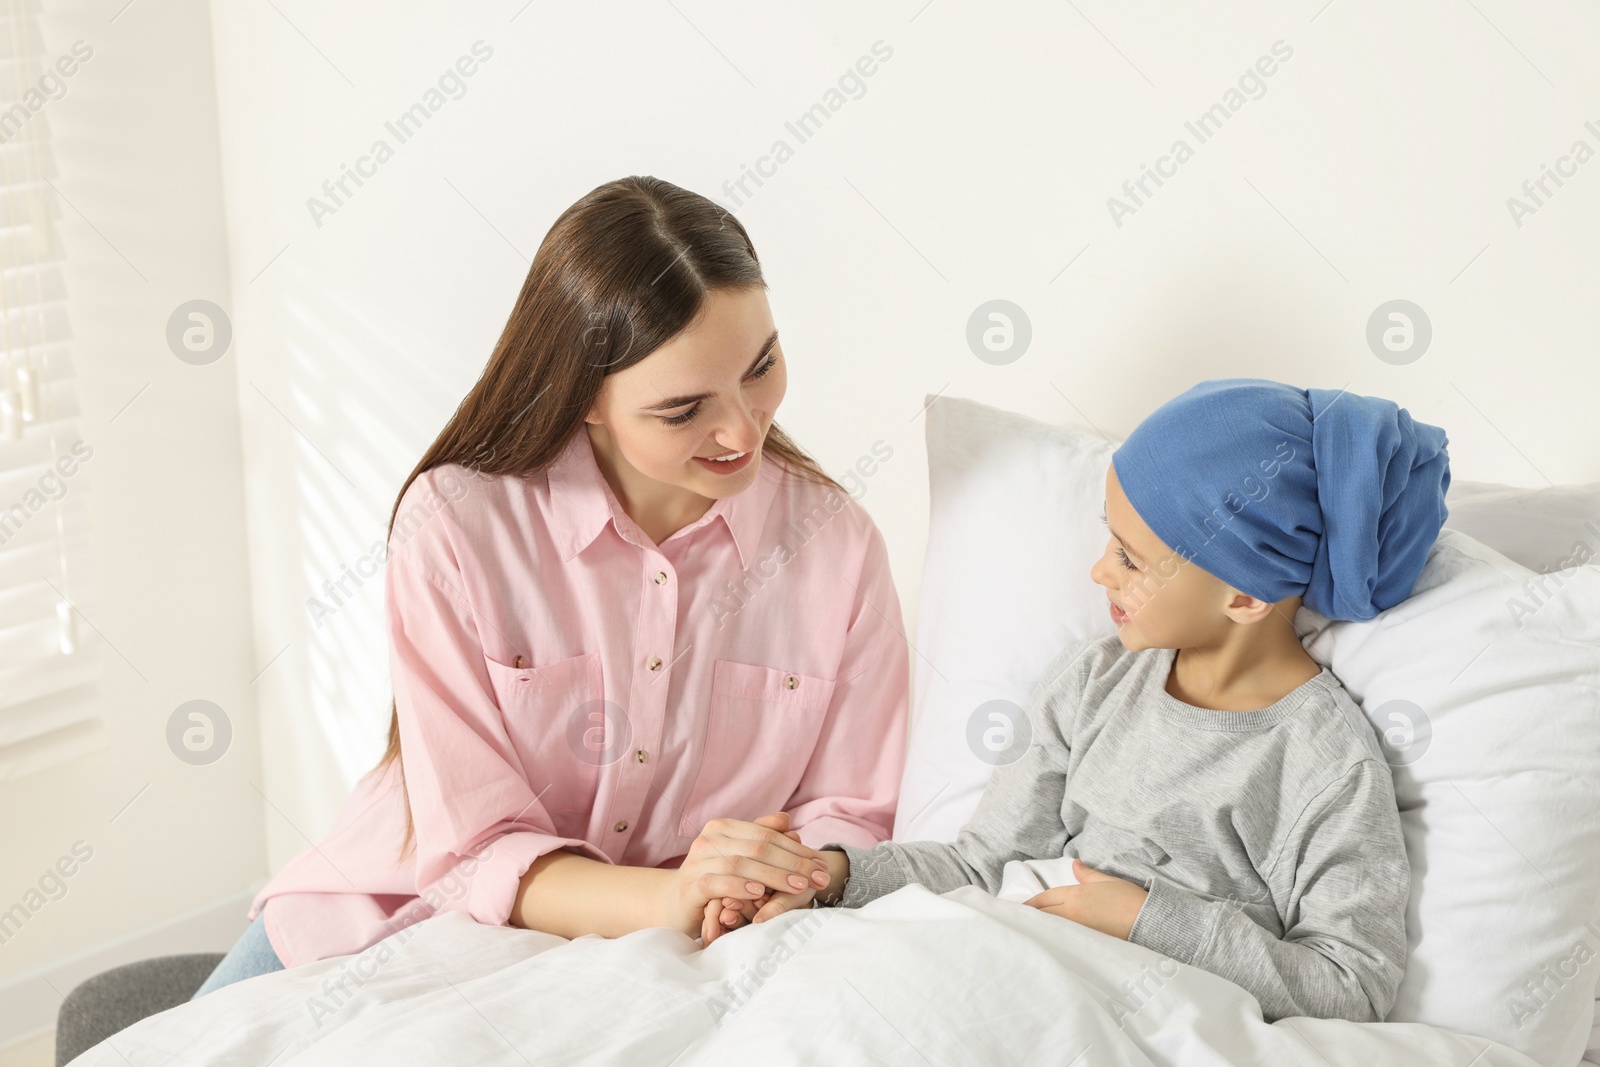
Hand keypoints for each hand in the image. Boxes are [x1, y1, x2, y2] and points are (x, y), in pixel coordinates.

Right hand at [674, 812, 829, 940]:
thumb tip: (787, 820)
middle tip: (819, 878)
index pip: (767, 835)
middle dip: (793, 863)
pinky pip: (718, 883)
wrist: (673, 904)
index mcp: (723, 828)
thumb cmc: (713, 880)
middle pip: (759, 848)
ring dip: (775, 875)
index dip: (797, 850)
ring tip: (799, 886)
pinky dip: (740, 886)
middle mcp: (709, 839)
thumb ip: (759, 838)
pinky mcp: (691, 886)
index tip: (821, 865)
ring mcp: (698, 861)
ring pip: (742, 864)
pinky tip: (759, 892)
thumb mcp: (737, 857)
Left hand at [1023, 857, 1147, 940]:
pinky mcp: (1085, 944)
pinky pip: (1062, 939)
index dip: (1028, 904)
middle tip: (1015, 921)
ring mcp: (1077, 930)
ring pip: (1049, 928)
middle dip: (1028, 916)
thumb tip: (1075, 864)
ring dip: (1038, 927)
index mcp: (1074, 895)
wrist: (1150, 923)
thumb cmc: (1131, 900)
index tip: (1016, 908)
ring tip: (1026, 931)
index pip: (1043, 898)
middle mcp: (1071, 913)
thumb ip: (1087, 875)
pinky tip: (1049, 941)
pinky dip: (1053, 938)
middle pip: (1041, 914)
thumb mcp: (1108, 882)